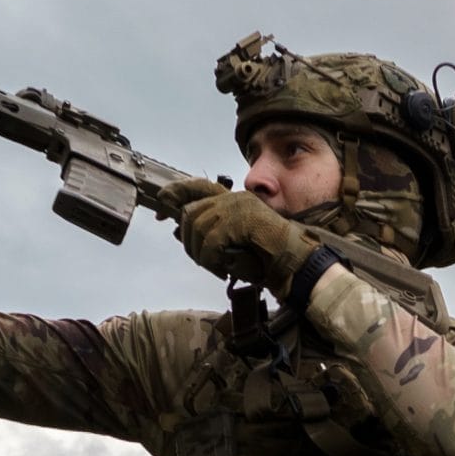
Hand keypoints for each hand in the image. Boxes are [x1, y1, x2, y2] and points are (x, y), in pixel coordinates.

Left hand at [176, 185, 314, 291]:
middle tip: (202, 260)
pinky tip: (223, 269)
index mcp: (232, 199)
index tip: (160, 208)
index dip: (175, 193)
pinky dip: (212, 260)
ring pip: (197, 228)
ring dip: (202, 254)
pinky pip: (211, 242)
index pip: (196, 186)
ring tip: (216, 267)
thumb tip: (174, 230)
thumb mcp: (230, 243)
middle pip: (190, 213)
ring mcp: (238, 207)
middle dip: (188, 240)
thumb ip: (206, 233)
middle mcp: (233, 198)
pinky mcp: (241, 220)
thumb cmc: (264, 256)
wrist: (293, 262)